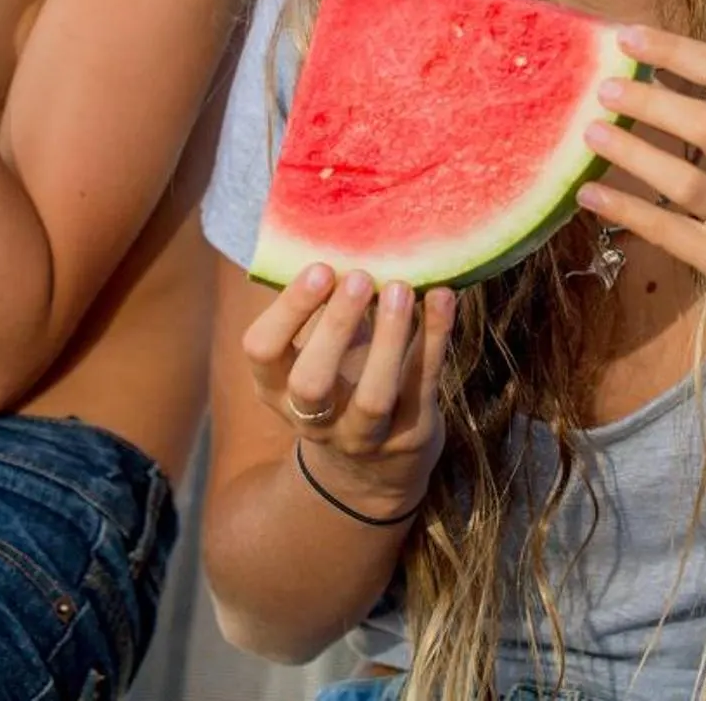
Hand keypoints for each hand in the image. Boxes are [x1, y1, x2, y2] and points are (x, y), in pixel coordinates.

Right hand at [242, 265, 456, 521]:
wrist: (372, 471)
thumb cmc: (340, 383)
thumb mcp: (316, 354)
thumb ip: (321, 310)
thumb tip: (347, 234)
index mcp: (277, 389)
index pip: (262, 352)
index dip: (288, 310)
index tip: (320, 268)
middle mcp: (313, 420)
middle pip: (312, 382)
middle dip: (334, 327)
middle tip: (358, 277)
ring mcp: (362, 436)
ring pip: (372, 396)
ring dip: (387, 338)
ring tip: (400, 288)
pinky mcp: (409, 436)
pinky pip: (422, 387)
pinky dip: (434, 339)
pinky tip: (443, 298)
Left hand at [576, 25, 705, 340]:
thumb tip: (654, 65)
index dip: (676, 50)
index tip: (627, 36)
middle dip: (651, 101)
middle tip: (604, 89)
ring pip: (689, 183)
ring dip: (633, 153)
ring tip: (591, 133)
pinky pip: (671, 233)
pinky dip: (626, 209)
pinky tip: (590, 192)